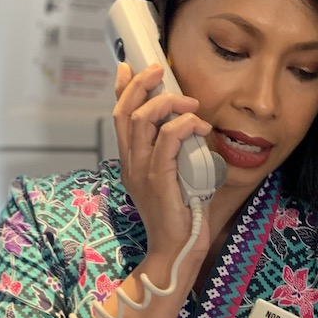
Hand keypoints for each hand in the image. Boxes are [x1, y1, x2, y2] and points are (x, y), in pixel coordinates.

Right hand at [112, 61, 211, 272]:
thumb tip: (193, 131)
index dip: (121, 89)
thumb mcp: (177, 178)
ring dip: (167, 103)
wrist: (175, 251)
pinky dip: (182, 125)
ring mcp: (141, 171)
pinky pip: (166, 140)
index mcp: (132, 162)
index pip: (120, 118)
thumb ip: (177, 155)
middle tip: (159, 70)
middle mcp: (131, 164)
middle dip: (140, 84)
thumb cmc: (181, 218)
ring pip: (142, 121)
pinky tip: (198, 126)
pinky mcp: (158, 180)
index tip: (128, 67)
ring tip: (190, 103)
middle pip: (125, 112)